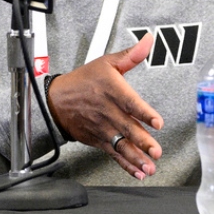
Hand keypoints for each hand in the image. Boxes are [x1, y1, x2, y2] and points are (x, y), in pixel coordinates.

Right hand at [45, 33, 163, 179]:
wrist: (56, 100)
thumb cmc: (84, 80)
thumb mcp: (106, 63)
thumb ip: (130, 55)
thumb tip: (148, 41)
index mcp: (111, 90)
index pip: (129, 102)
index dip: (144, 112)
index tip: (157, 122)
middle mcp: (107, 111)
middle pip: (127, 127)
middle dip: (142, 141)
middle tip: (156, 151)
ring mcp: (102, 128)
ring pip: (121, 144)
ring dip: (136, 157)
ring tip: (149, 167)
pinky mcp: (98, 140)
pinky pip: (113, 154)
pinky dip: (125, 165)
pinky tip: (137, 172)